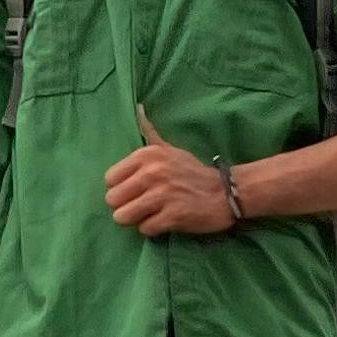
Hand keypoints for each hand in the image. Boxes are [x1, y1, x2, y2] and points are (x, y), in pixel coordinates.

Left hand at [103, 134, 243, 237]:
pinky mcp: (173, 216)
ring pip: (123, 217)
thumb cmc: (192, 172)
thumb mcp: (170, 148)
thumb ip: (150, 133)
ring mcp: (162, 195)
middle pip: (112, 200)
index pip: (109, 178)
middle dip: (125, 206)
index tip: (136, 189)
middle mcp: (152, 172)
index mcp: (147, 155)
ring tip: (151, 213)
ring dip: (136, 219)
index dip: (120, 188)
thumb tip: (138, 107)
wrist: (226, 192)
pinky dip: (153, 229)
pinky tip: (165, 220)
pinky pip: (145, 229)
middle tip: (143, 204)